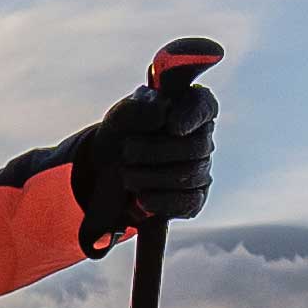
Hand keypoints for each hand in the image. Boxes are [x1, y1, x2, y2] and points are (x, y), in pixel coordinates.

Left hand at [59, 51, 219, 234]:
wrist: (103, 175)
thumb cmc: (118, 137)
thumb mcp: (118, 119)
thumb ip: (136, 109)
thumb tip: (162, 112)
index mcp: (187, 106)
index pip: (204, 105)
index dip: (192, 116)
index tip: (172, 126)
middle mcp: (201, 137)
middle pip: (197, 146)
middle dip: (155, 151)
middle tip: (127, 151)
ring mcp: (201, 169)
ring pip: (190, 175)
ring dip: (151, 176)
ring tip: (126, 174)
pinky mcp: (194, 199)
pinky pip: (189, 202)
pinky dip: (161, 200)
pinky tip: (141, 198)